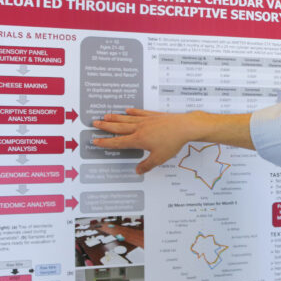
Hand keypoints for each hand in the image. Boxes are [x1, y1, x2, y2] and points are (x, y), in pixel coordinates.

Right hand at [92, 108, 253, 173]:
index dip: (106, 142)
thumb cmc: (173, 142)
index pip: (118, 142)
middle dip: (106, 126)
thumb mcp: (159, 158)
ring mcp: (147, 120)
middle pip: (119, 127)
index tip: (96, 140)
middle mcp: (140, 128)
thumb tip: (138, 171)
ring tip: (106, 115)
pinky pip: (140, 112)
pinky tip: (128, 110)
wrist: (185, 127)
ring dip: (116, 117)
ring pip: (127, 118)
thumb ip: (147, 165)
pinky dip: (133, 111)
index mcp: (138, 140)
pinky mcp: (154, 115)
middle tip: (95, 123)